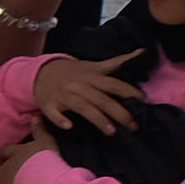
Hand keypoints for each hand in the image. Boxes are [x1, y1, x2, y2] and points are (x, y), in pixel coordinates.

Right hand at [22, 52, 143, 133]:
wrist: (41, 72)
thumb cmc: (73, 72)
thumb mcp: (94, 65)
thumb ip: (118, 62)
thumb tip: (143, 52)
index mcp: (92, 76)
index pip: (114, 84)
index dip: (129, 91)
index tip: (143, 101)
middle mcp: (80, 85)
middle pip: (102, 99)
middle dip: (119, 112)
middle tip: (133, 125)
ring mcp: (64, 95)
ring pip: (83, 107)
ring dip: (97, 119)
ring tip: (111, 131)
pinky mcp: (49, 104)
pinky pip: (54, 113)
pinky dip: (60, 119)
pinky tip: (68, 126)